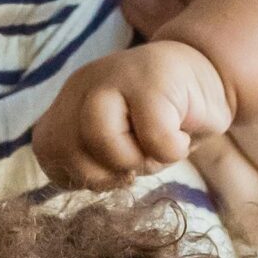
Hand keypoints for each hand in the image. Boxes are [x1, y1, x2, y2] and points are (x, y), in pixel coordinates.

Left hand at [34, 40, 236, 189]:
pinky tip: (180, 133)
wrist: (208, 76)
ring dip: (135, 159)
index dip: (81, 175)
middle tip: (138, 160)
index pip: (48, 151)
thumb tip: (82, 181)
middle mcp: (83, 86)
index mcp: (67, 104)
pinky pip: (154, 137)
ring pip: (100, 138)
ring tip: (157, 146)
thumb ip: (90, 162)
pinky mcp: (153, 79)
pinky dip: (172, 150)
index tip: (115, 168)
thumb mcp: (119, 149)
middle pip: (67, 147)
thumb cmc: (161, 122)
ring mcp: (115, 76)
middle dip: (105, 173)